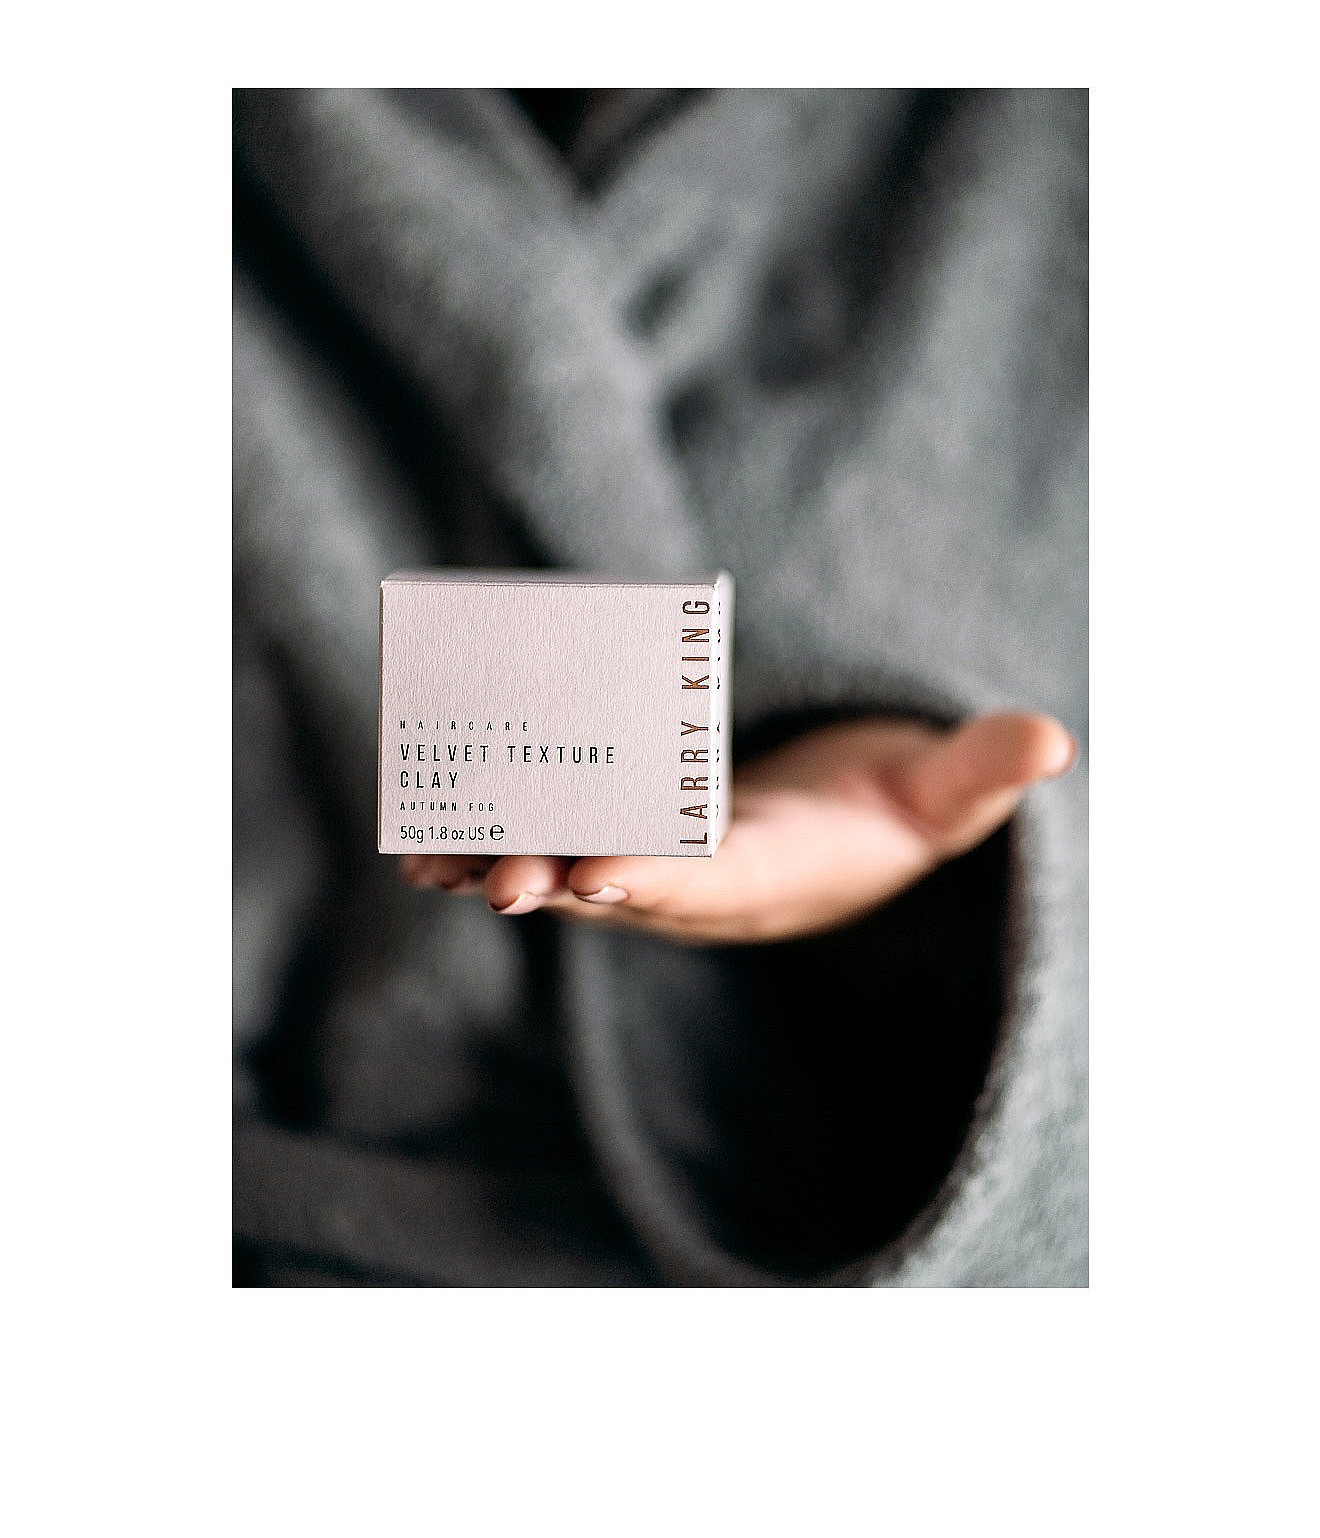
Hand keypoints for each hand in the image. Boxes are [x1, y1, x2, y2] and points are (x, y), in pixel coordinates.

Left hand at [399, 711, 1077, 944]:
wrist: (841, 842)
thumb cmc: (893, 809)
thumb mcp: (946, 792)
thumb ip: (984, 769)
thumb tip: (1056, 739)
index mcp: (775, 870)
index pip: (716, 878)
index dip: (660, 876)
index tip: (596, 873)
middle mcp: (699, 885)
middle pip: (620, 887)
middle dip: (558, 879)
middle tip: (493, 877)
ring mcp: (652, 870)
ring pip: (566, 872)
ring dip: (498, 864)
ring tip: (425, 861)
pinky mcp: (620, 842)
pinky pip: (547, 839)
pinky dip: (489, 835)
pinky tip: (422, 835)